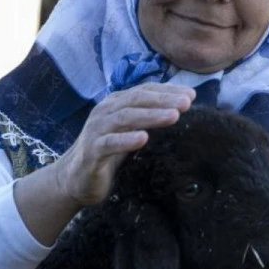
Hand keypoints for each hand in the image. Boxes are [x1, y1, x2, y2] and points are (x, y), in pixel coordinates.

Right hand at [55, 83, 194, 206]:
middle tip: (187, 103)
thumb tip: (182, 109)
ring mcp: (97, 129)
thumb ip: (149, 118)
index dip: (168, 91)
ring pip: (126, 118)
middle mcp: (106, 111)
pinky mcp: (92, 150)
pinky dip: (126, 140)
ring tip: (173, 117)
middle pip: (138, 100)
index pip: (145, 91)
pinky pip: (110, 143)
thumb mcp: (130, 130)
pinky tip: (143, 139)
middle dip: (164, 100)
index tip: (192, 95)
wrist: (77, 177)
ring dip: (151, 116)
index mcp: (117, 103)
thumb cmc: (110, 151)